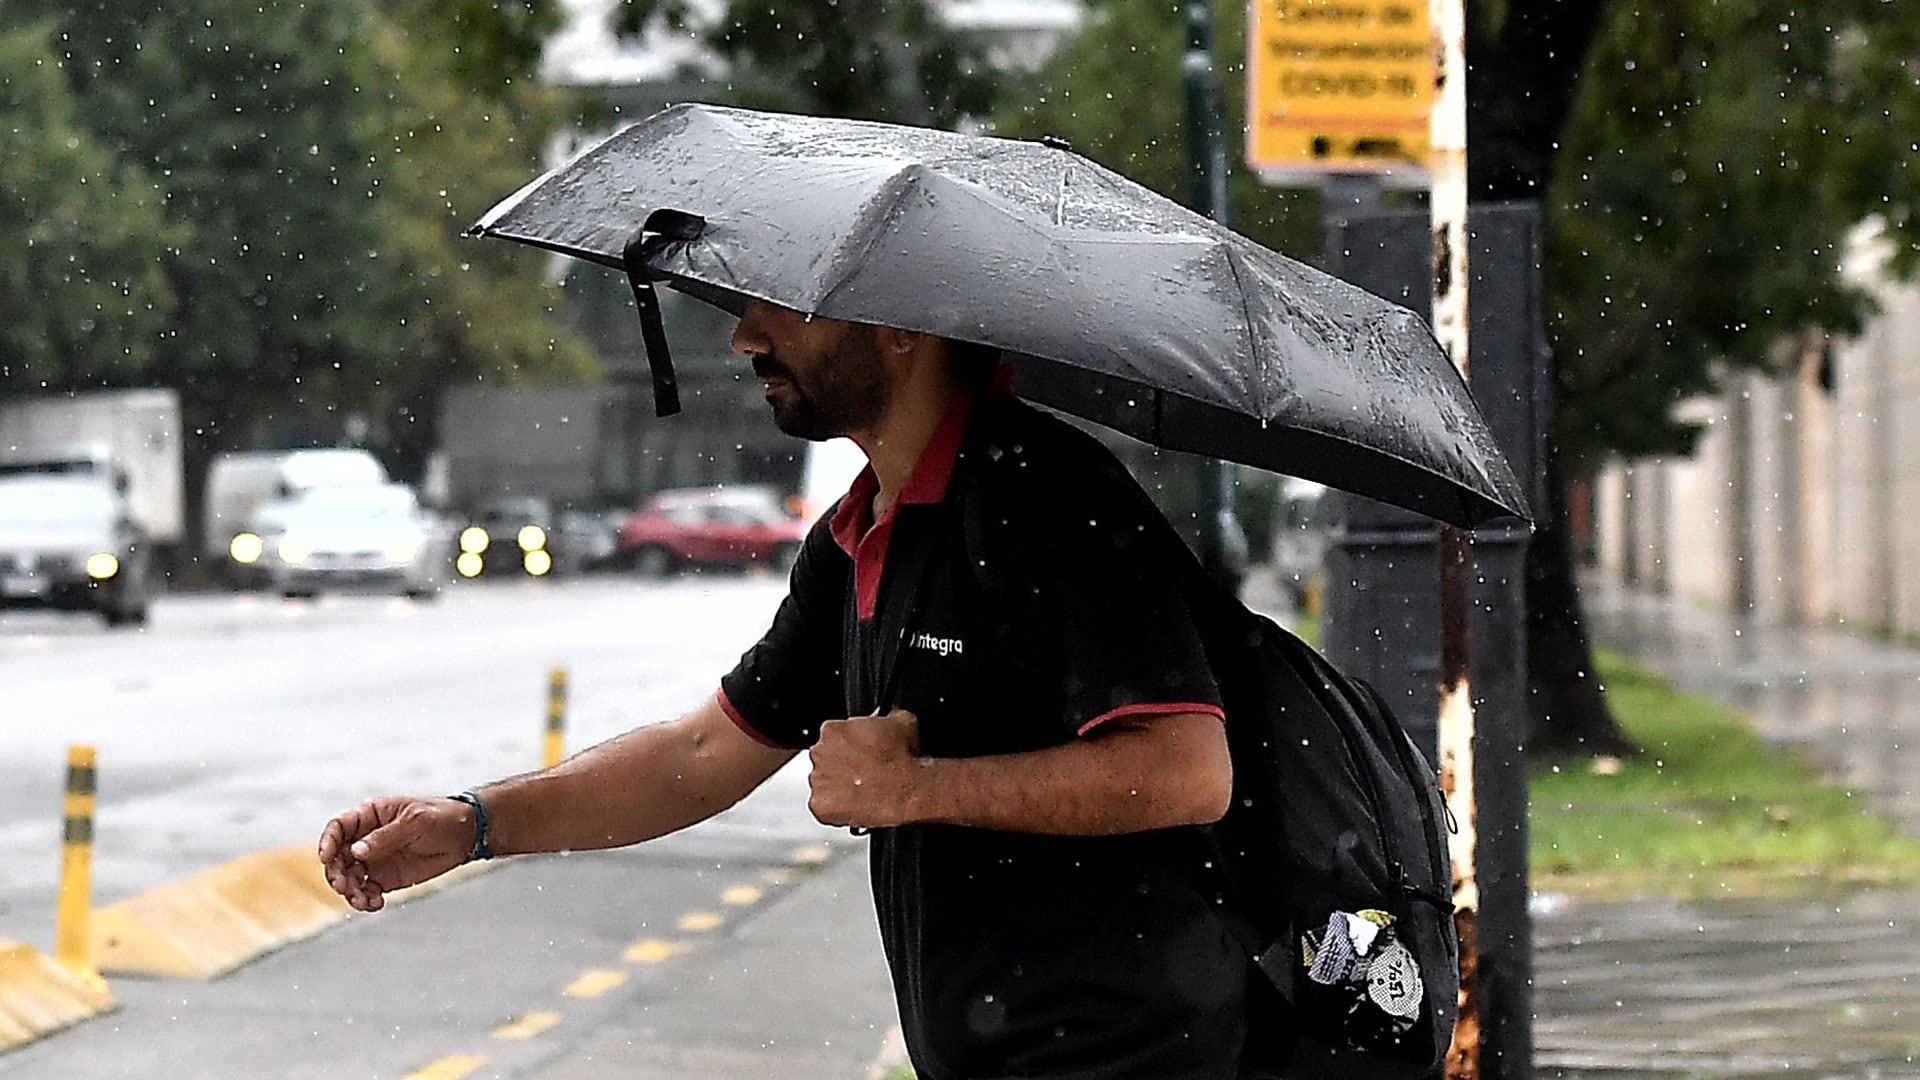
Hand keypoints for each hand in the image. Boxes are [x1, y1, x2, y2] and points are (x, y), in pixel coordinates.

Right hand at [317, 795, 473, 911]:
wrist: (465, 835)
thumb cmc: (441, 817)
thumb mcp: (416, 821)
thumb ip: (386, 836)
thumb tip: (356, 851)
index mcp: (370, 816)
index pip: (338, 827)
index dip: (328, 842)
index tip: (326, 858)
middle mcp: (366, 839)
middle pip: (337, 857)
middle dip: (336, 872)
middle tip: (344, 885)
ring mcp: (374, 860)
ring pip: (348, 877)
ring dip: (349, 891)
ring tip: (361, 899)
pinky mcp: (385, 878)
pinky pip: (366, 891)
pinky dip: (365, 900)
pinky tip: (374, 903)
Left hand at [807, 709, 921, 828]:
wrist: (905, 790)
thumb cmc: (901, 758)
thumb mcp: (901, 720)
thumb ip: (885, 715)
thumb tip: (887, 715)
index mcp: (832, 730)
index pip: (833, 735)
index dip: (849, 744)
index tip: (861, 752)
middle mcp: (819, 753)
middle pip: (825, 759)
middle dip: (840, 766)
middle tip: (861, 773)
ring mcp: (817, 781)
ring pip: (823, 784)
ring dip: (837, 787)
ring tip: (862, 792)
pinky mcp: (820, 806)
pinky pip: (824, 808)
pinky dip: (836, 810)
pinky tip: (856, 806)